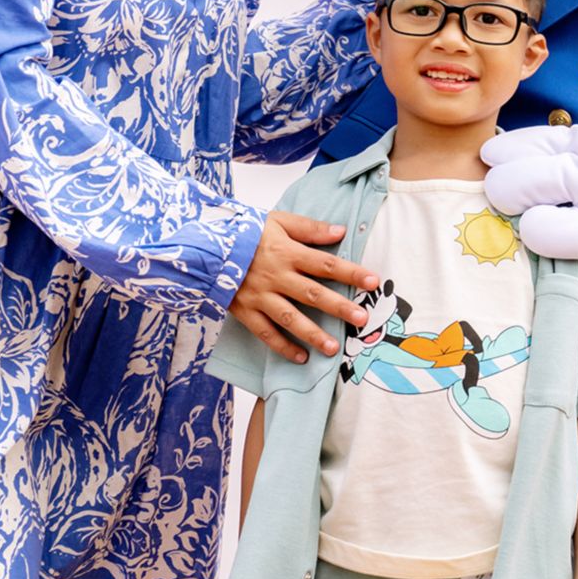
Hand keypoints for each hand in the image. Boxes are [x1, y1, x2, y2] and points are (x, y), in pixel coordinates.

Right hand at [230, 211, 378, 363]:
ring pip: (290, 318)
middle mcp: (276, 277)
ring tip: (334, 348)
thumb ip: (309, 228)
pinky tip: (300, 357)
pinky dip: (282, 346)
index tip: (373, 281)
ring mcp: (260, 296)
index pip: (326, 264)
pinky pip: (265, 333)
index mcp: (287, 253)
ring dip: (313, 334)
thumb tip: (340, 231)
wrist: (204, 247)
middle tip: (362, 320)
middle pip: (313, 294)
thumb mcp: (278, 221)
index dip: (351, 273)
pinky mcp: (245, 311)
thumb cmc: (245, 231)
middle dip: (339, 307)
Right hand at [482, 124, 577, 258]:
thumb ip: (556, 235)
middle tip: (521, 205)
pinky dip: (530, 155)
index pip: (509, 185)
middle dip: (503, 184)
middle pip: (504, 154)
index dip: (505, 207)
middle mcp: (577, 144)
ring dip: (513, 164)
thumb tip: (522, 222)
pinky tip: (538, 171)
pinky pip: (542, 137)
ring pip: (520, 140)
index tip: (521, 221)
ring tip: (521, 185)